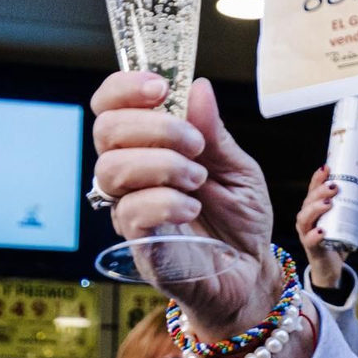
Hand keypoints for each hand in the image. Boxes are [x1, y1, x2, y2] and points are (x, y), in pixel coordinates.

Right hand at [89, 71, 280, 333]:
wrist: (251, 271)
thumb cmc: (239, 219)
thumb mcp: (239, 169)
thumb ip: (216, 134)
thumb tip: (198, 87)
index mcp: (149, 149)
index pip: (110, 107)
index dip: (124, 89)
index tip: (160, 86)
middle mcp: (131, 176)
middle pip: (105, 132)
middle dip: (153, 126)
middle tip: (194, 143)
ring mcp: (130, 209)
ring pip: (111, 171)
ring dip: (160, 164)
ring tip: (198, 178)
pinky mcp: (140, 243)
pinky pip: (131, 213)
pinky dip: (164, 201)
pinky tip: (193, 207)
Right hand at [295, 165, 346, 289]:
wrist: (331, 266)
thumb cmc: (336, 240)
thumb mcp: (342, 221)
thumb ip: (349, 208)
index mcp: (313, 210)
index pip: (313, 190)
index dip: (317, 178)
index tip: (327, 167)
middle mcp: (306, 219)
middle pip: (308, 201)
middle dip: (320, 191)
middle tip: (335, 186)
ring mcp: (306, 233)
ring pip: (305, 218)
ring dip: (316, 208)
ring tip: (328, 203)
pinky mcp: (311, 248)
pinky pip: (309, 240)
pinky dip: (315, 234)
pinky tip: (322, 230)